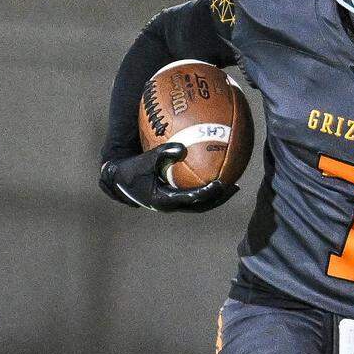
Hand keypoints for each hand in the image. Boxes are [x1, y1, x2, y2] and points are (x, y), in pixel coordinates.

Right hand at [100, 144, 237, 212]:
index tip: (220, 184)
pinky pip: (194, 197)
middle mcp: (171, 206)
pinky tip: (216, 178)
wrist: (118, 181)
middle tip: (234, 187)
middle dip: (219, 198)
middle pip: (201, 206)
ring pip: (199, 204)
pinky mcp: (173, 200)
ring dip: (216, 197)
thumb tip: (182, 147)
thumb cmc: (132, 169)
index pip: (192, 199)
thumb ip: (163, 153)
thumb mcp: (145, 160)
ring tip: (231, 186)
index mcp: (164, 200)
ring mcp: (173, 205)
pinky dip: (205, 190)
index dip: (208, 193)